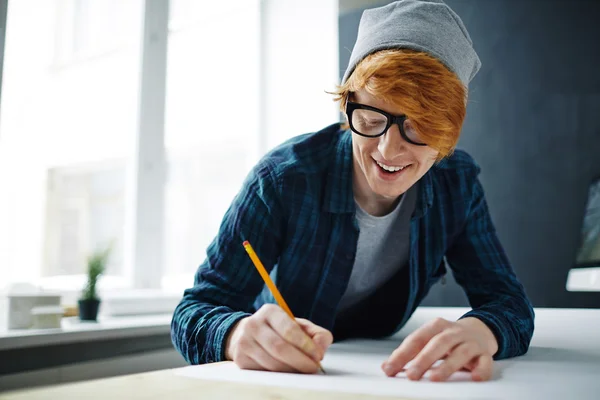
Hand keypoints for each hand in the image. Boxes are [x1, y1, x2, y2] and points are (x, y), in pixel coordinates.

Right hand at [225, 304, 332, 373]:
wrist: (244, 335)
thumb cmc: (277, 331)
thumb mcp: (297, 326)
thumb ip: (315, 334)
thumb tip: (321, 347)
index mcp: (270, 311)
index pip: (289, 330)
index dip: (306, 345)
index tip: (318, 356)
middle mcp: (253, 324)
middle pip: (279, 348)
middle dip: (300, 361)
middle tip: (313, 368)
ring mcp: (244, 342)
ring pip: (271, 363)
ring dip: (291, 370)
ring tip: (302, 370)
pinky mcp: (240, 359)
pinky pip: (263, 371)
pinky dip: (279, 375)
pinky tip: (287, 372)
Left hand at [382, 317, 497, 381]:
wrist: (480, 331)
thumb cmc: (448, 339)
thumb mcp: (428, 340)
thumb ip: (409, 353)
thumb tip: (387, 367)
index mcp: (436, 326)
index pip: (417, 339)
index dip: (402, 354)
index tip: (389, 369)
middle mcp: (454, 332)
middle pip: (438, 343)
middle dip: (423, 359)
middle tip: (411, 375)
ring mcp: (471, 342)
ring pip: (461, 352)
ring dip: (447, 366)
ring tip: (434, 378)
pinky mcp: (485, 354)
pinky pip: (485, 361)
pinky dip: (481, 369)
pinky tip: (474, 377)